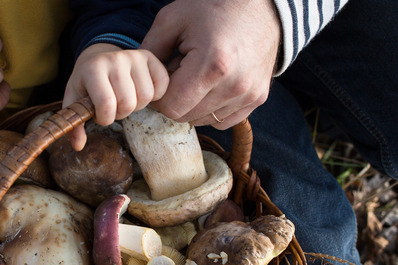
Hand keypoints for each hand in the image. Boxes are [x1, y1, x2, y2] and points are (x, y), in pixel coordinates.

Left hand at [62, 44, 168, 149]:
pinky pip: (162, 84)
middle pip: (129, 102)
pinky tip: (140, 93)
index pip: (106, 103)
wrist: (97, 58)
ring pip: (147, 96)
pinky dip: (155, 95)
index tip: (100, 114)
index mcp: (93, 69)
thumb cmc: (86, 83)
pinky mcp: (150, 57)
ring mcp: (134, 56)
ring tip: (125, 99)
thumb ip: (75, 123)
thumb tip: (78, 146)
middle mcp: (114, 59)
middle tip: (113, 107)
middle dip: (120, 113)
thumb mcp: (74, 100)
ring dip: (137, 105)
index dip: (105, 118)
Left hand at [140, 0, 280, 127]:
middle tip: (180, 72)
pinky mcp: (257, 98)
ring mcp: (249, 94)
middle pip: (185, 117)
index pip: (171, 108)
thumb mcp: (172, 19)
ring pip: (203, 120)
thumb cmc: (213, 6)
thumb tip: (138, 81)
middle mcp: (234, 86)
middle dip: (176, 98)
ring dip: (193, 103)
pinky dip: (212, 108)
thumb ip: (149, 52)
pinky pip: (223, 120)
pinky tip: (212, 84)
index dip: (159, 96)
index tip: (163, 77)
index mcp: (212, 66)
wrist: (260, 4)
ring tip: (198, 73)